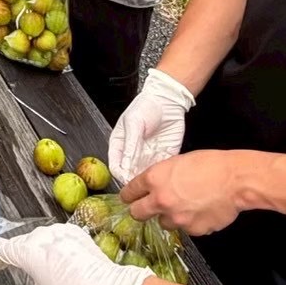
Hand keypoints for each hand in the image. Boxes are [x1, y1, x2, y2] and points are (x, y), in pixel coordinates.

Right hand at [0, 223, 151, 284]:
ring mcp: (60, 232)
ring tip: (30, 268)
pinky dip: (47, 246)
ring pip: (35, 239)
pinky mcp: (74, 232)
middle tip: (2, 265)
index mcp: (30, 253)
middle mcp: (42, 237)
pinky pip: (53, 236)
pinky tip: (53, 261)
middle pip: (17, 243)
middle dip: (9, 253)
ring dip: (29, 250)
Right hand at [108, 68, 195, 182]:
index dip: (121, 175)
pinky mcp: (164, 155)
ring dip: (150, 179)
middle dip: (135, 181)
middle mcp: (134, 153)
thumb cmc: (146, 106)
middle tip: (142, 185)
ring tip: (154, 180)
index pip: (116, 166)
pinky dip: (162, 174)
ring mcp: (149, 155)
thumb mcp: (134, 123)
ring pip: (146, 175)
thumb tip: (125, 166)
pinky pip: (161, 169)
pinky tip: (164, 174)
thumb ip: (130, 145)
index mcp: (120, 144)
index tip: (128, 180)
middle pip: (131, 174)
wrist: (168, 100)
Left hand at [122, 149, 247, 234]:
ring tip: (186, 205)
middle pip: (137, 214)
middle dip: (140, 211)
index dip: (128, 196)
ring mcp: (176, 218)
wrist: (235, 180)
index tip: (128, 199)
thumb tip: (154, 185)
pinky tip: (201, 211)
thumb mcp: (177, 162)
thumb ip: (161, 176)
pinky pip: (186, 228)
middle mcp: (161, 201)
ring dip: (170, 217)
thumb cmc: (210, 165)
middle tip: (146, 209)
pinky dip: (191, 222)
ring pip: (164, 223)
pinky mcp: (193, 230)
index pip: (129, 192)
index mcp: (154, 179)